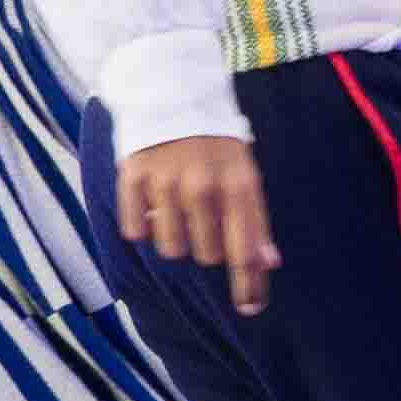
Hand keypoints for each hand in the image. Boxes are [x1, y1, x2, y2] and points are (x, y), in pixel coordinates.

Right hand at [118, 134, 279, 314]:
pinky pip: (137, 231)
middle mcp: (203, 184)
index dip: (248, 285)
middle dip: (208, 249)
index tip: (249, 309)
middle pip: (207, 255)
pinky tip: (154, 204)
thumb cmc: (216, 143)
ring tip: (178, 211)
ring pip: (171, 249)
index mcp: (238, 183)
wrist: (172, 91)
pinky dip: (145, 226)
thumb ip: (254, 219)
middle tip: (204, 224)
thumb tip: (266, 264)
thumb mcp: (244, 172)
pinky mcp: (133, 176)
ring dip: (176, 238)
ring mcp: (166, 181)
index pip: (245, 249)